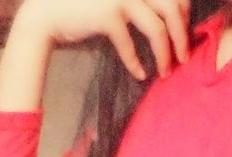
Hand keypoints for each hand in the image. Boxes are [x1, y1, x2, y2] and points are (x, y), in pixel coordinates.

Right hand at [17, 0, 191, 77]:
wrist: (46, 15)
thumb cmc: (83, 8)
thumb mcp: (118, 0)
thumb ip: (140, 4)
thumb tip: (170, 20)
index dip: (184, 13)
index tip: (184, 34)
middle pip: (173, 7)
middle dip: (182, 36)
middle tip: (184, 57)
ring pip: (158, 28)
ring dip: (166, 53)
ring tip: (167, 71)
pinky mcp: (108, 14)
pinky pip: (132, 45)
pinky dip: (137, 63)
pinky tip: (140, 74)